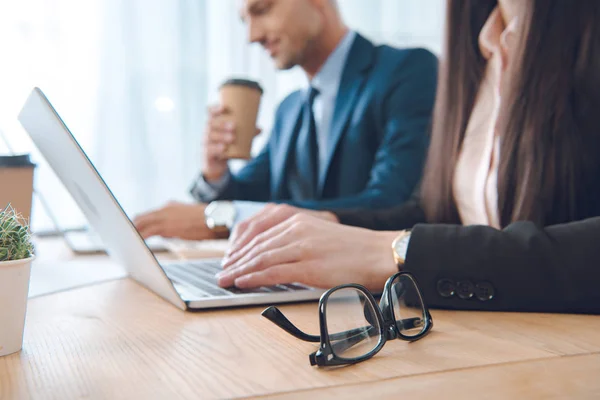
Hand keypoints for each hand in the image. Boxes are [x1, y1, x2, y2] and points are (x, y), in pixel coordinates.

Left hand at [133, 201, 215, 239]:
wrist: (218, 218)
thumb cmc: (208, 222)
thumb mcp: (188, 219)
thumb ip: (175, 223)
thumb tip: (165, 233)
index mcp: (170, 207)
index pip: (148, 214)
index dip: (138, 222)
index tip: (131, 229)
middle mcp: (164, 209)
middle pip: (140, 217)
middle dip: (132, 227)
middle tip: (124, 238)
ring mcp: (164, 215)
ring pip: (141, 223)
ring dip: (133, 233)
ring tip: (126, 242)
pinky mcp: (166, 225)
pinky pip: (147, 231)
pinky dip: (140, 237)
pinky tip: (136, 245)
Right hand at [202, 105, 260, 181]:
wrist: (217, 163)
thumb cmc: (226, 146)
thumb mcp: (236, 138)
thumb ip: (247, 134)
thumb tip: (261, 129)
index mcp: (213, 124)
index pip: (210, 113)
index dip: (215, 109)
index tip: (224, 107)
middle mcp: (207, 131)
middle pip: (211, 124)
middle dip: (222, 125)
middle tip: (234, 126)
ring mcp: (205, 142)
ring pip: (211, 137)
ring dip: (221, 136)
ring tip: (232, 138)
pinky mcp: (206, 153)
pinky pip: (209, 150)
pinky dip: (216, 149)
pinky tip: (223, 148)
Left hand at [217, 214, 398, 290]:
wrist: (378, 252)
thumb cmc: (352, 248)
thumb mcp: (319, 234)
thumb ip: (296, 240)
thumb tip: (274, 256)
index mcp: (298, 220)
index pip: (259, 233)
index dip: (239, 247)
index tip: (229, 258)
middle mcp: (297, 229)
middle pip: (256, 246)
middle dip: (235, 260)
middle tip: (221, 272)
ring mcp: (303, 247)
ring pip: (262, 258)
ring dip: (240, 270)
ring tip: (226, 280)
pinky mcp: (310, 266)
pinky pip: (275, 272)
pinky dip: (256, 278)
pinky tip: (243, 282)